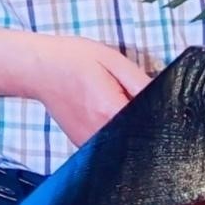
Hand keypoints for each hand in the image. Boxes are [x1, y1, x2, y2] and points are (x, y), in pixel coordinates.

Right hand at [27, 35, 151, 146]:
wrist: (40, 69)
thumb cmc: (75, 59)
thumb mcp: (113, 60)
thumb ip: (140, 83)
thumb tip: (164, 99)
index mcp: (109, 111)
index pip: (149, 125)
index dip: (159, 116)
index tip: (158, 104)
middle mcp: (99, 135)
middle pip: (136, 139)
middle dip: (144, 122)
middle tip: (131, 97)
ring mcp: (87, 145)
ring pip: (122, 145)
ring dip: (129, 128)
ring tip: (115, 101)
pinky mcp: (81, 145)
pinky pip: (108, 145)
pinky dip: (115, 132)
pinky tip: (107, 111)